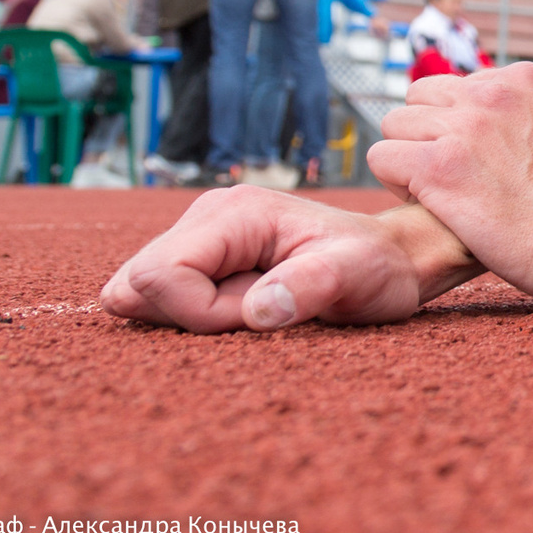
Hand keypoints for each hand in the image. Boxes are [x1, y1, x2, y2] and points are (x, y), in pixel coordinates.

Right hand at [100, 188, 468, 332]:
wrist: (392, 259)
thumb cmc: (378, 267)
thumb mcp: (357, 276)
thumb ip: (310, 287)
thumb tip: (259, 310)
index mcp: (234, 213)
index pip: (160, 275)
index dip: (200, 313)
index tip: (259, 313)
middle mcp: (207, 217)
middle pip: (139, 285)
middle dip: (192, 318)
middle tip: (259, 310)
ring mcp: (200, 237)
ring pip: (144, 296)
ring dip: (195, 319)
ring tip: (258, 307)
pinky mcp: (202, 260)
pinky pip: (163, 300)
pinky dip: (195, 319)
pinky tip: (245, 309)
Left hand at [369, 61, 532, 303]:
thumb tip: (531, 102)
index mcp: (528, 78)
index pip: (463, 85)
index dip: (465, 124)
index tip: (484, 158)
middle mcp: (492, 93)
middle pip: (421, 97)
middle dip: (428, 133)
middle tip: (452, 173)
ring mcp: (464, 126)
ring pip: (396, 124)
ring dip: (409, 157)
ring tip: (437, 190)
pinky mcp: (437, 166)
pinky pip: (383, 157)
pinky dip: (396, 183)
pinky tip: (426, 203)